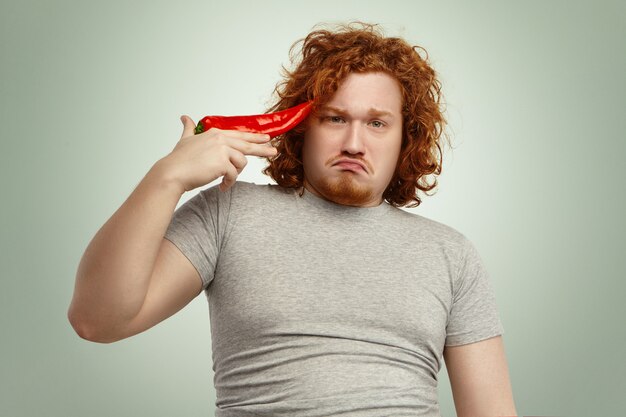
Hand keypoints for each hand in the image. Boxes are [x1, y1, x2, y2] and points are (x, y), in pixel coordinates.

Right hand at [156, 115, 277, 192]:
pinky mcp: (223, 163)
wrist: (172, 173)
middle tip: (274, 151)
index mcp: (215, 133)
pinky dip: (228, 183)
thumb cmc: (178, 160)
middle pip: (247, 145)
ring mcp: (222, 150)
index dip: (253, 137)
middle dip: (262, 148)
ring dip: (234, 174)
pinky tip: (222, 186)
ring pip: (241, 163)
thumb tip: (184, 117)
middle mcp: (220, 139)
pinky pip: (233, 175)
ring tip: (224, 179)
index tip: (265, 138)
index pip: (239, 134)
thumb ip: (188, 128)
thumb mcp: (185, 140)